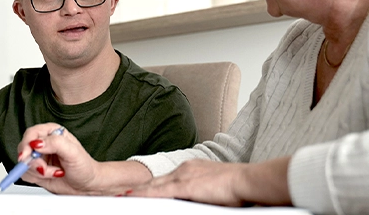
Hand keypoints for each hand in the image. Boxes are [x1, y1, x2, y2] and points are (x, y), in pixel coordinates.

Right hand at [17, 123, 103, 193]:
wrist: (87, 185)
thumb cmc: (84, 166)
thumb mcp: (73, 152)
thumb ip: (56, 143)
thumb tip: (37, 143)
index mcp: (52, 132)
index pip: (32, 133)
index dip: (26, 144)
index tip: (26, 155)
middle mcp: (44, 143)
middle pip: (24, 148)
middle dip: (32, 162)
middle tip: (43, 168)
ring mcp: (39, 157)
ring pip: (24, 163)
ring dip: (38, 171)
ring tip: (55, 172)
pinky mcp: (36, 170)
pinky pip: (26, 174)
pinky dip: (37, 178)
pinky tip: (51, 176)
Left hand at [124, 159, 247, 205]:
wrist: (248, 180)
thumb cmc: (239, 187)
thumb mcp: (216, 188)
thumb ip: (202, 193)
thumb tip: (198, 200)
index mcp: (192, 169)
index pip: (166, 179)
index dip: (151, 186)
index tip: (139, 190)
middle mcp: (184, 169)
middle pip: (155, 181)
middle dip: (139, 188)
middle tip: (121, 194)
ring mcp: (183, 176)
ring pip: (153, 185)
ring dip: (137, 192)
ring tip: (121, 197)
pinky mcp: (184, 186)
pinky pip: (158, 192)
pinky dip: (143, 195)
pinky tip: (131, 198)